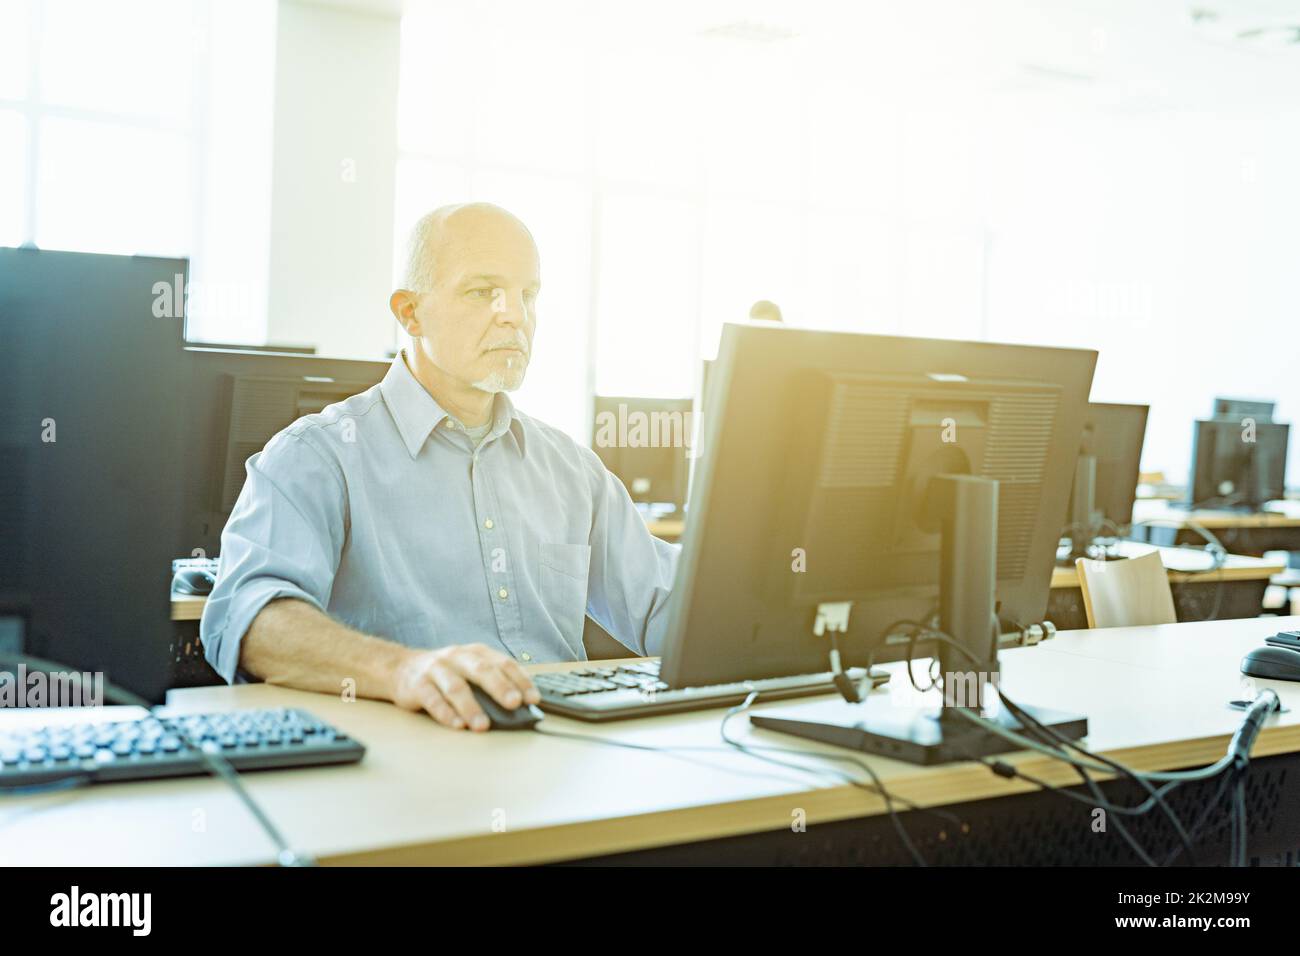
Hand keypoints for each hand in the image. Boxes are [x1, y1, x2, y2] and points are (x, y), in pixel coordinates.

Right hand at [390, 643, 539, 731]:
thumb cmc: (446, 673)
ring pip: (456, 687)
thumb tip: (519, 708)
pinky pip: (432, 699)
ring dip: (471, 707)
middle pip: (481, 670)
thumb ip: (491, 684)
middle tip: (513, 704)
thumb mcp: (469, 671)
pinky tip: (457, 725)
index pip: (503, 663)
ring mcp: (436, 669)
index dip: (520, 680)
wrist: (400, 669)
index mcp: (476, 653)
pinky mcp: (417, 685)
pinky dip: (445, 713)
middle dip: (500, 687)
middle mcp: (457, 657)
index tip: (533, 698)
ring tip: (483, 725)